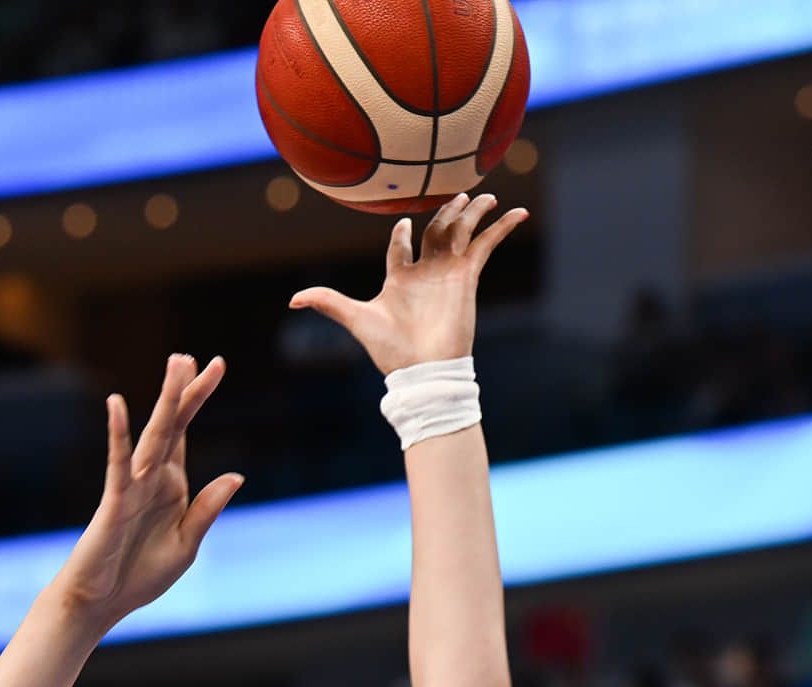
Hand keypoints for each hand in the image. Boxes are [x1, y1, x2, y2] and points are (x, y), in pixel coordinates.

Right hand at [52, 354, 243, 626]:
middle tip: (193, 354)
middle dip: (185, 390)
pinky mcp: (115, 500)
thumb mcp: (186, 545)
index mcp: (170, 486)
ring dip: (166, 400)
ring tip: (176, 363)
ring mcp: (132, 485)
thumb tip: (237, 476)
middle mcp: (152, 478)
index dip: (197, 399)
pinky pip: (118, 463)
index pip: (184, 434)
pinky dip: (119, 435)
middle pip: (172, 425)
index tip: (215, 365)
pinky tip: (118, 405)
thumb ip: (208, 510)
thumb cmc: (139, 576)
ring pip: (153, 436)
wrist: (102, 603)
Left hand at [289, 193, 529, 375]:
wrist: (423, 368)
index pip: (400, 247)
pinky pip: (487, 245)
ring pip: (462, 233)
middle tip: (460, 194)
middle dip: (448, 213)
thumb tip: (293, 301)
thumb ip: (328, 303)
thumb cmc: (390, 348)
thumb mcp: (355, 318)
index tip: (403, 225)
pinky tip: (518, 213)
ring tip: (486, 196)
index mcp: (399, 279)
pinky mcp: (468, 277)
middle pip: (438, 232)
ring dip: (474, 213)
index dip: (400, 233)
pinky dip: (502, 229)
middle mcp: (426, 272)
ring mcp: (449, 273)